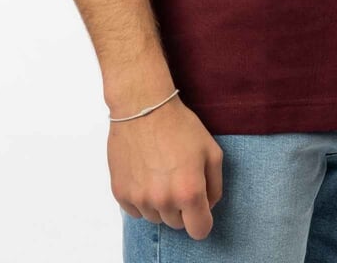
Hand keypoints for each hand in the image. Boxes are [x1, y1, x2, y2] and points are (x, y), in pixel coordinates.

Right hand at [108, 96, 224, 239]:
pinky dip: (142, 198)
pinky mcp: (121, 193)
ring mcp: (139, 198)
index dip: (202, 219)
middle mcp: (163, 200)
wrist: (142, 106)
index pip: (199, 231)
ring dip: (161, 203)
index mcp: (189, 191)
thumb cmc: (179, 125)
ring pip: (156, 217)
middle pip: (177, 224)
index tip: (200, 206)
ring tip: (161, 172)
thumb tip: (208, 205)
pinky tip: (145, 173)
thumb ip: (215, 185)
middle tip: (179, 178)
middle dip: (181, 207)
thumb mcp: (211, 150)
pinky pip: (136, 210)